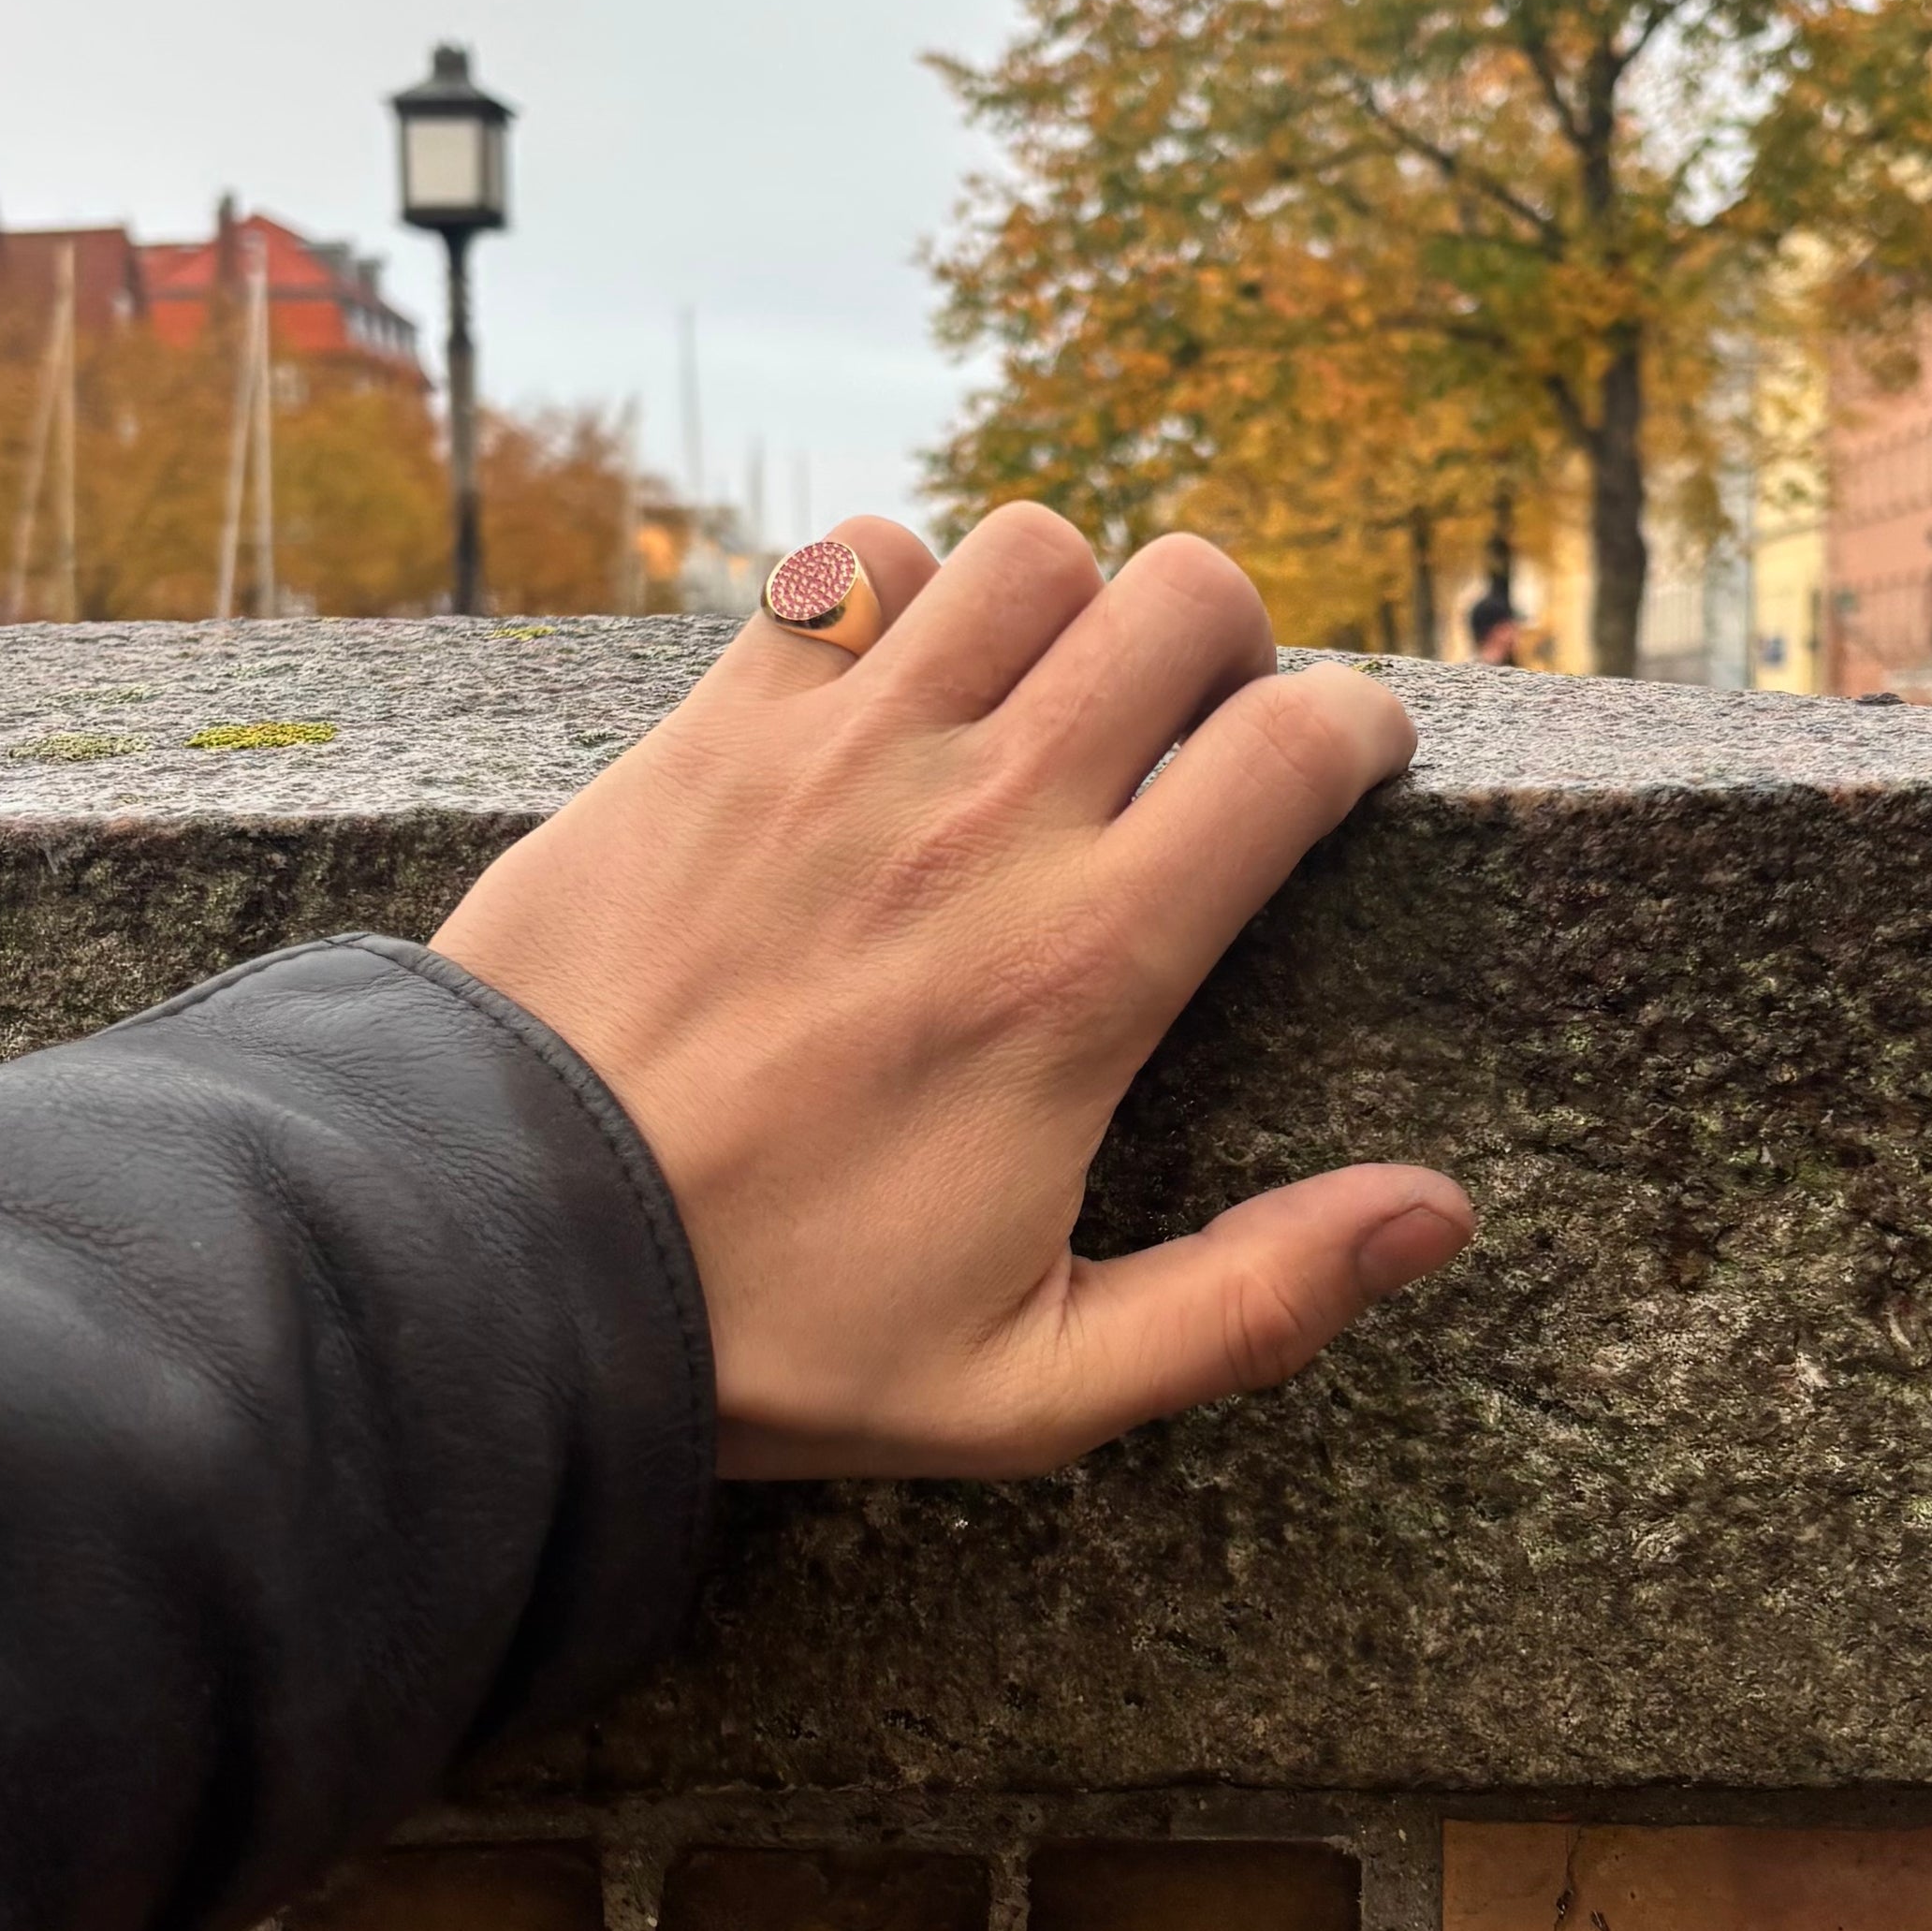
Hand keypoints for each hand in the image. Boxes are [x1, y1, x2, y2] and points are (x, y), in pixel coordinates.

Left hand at [432, 504, 1473, 1477]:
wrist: (492, 1257)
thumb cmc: (767, 1332)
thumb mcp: (1034, 1383)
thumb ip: (1255, 1303)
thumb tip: (1439, 1217)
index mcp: (1085, 968)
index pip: (1296, 746)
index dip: (1357, 733)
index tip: (1341, 771)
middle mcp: (981, 822)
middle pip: (1185, 593)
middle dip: (1229, 640)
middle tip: (1195, 728)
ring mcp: (841, 754)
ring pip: (1028, 547)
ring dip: (1068, 602)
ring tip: (1045, 694)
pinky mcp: (718, 726)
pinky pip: (851, 561)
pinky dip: (899, 586)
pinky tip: (894, 681)